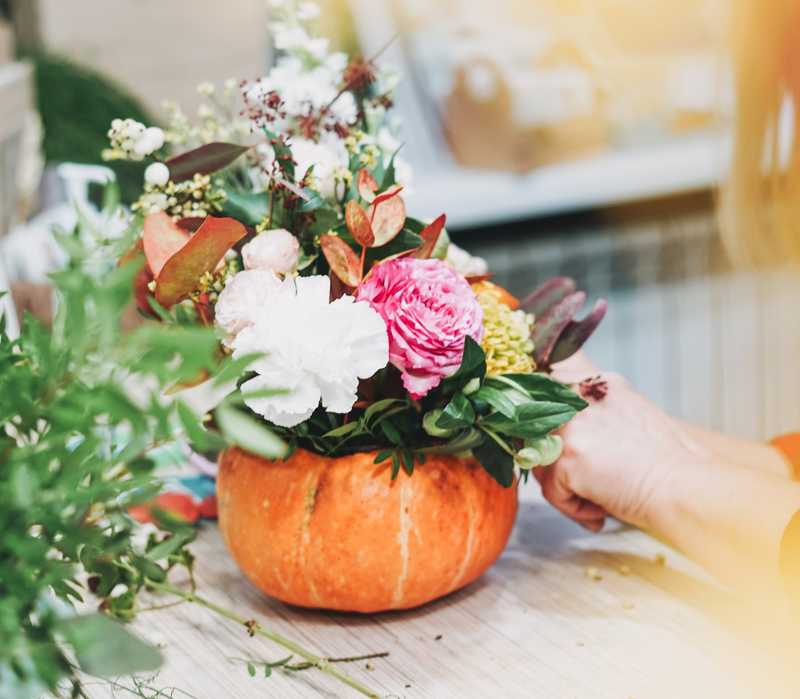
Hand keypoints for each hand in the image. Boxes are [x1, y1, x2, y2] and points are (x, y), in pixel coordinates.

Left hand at [534, 369, 709, 531]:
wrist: (688, 486)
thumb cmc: (667, 464)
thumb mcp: (627, 419)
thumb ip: (590, 418)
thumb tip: (556, 438)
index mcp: (595, 383)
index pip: (543, 394)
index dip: (542, 425)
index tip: (555, 448)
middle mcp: (578, 397)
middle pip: (535, 431)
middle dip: (553, 462)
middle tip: (584, 482)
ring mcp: (570, 426)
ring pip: (540, 463)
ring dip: (565, 488)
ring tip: (602, 498)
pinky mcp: (567, 458)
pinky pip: (551, 493)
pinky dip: (574, 509)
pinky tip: (603, 508)